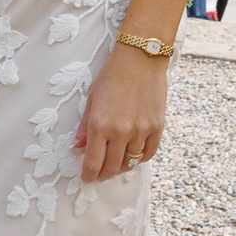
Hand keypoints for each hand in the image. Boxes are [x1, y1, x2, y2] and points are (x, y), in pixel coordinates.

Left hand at [73, 45, 169, 182]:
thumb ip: (85, 126)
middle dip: (103, 175)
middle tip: (99, 174)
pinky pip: (148, 153)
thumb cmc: (112, 75)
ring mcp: (141, 131)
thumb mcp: (92, 99)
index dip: (88, 175)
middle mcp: (121, 132)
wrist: (141, 58)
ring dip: (121, 167)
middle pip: (111, 168)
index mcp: (101, 125)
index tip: (87, 177)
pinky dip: (140, 158)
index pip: (93, 163)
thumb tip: (78, 147)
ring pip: (130, 163)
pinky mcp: (157, 127)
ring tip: (115, 163)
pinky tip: (133, 155)